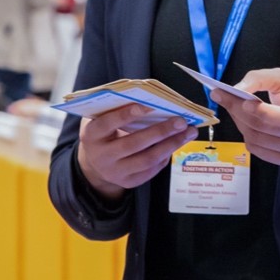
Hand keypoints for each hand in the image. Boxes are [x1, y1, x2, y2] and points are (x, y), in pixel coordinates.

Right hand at [77, 104, 197, 200]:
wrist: (96, 164)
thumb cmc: (104, 134)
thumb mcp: (101, 120)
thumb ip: (116, 109)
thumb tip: (148, 97)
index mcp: (91, 135)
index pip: (107, 124)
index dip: (125, 115)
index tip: (146, 106)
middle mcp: (101, 156)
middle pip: (133, 144)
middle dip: (160, 131)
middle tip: (181, 121)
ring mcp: (115, 172)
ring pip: (147, 159)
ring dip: (171, 144)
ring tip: (188, 132)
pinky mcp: (129, 182)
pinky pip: (152, 169)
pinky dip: (166, 155)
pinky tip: (177, 143)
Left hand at [222, 68, 279, 166]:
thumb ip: (260, 78)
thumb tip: (235, 89)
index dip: (259, 111)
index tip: (241, 99)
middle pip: (262, 127)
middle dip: (238, 110)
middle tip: (223, 96)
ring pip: (255, 139)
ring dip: (239, 122)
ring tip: (236, 109)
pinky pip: (256, 150)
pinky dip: (246, 135)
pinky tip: (248, 124)